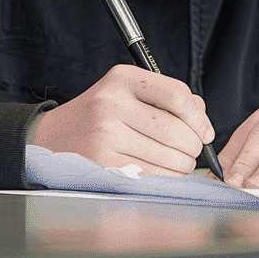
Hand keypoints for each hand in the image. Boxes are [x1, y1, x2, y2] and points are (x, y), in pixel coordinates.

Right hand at [27, 64, 214, 175]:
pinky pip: (151, 176)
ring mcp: (106, 135)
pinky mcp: (103, 164)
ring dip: (182, 166)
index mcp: (122, 78)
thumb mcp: (127, 91)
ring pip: (167, 158)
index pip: (177, 95)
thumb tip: (203, 119)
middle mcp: (113, 103)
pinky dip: (165, 179)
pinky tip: (162, 173)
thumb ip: (167, 97)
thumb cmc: (100, 113)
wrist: (52, 136)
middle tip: (193, 151)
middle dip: (193, 146)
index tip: (205, 131)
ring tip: (178, 162)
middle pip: (176, 131)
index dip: (199, 117)